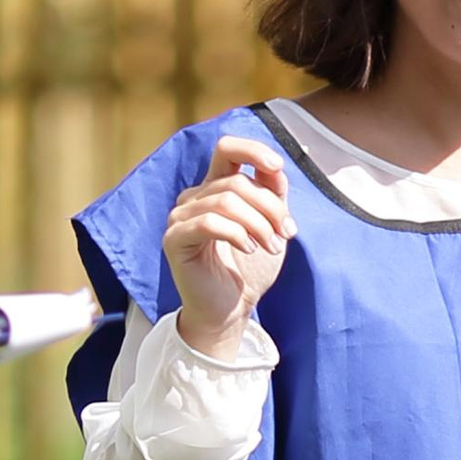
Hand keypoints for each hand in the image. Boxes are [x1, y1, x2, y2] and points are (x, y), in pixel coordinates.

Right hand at [161, 136, 291, 358]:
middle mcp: (195, 197)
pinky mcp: (175, 239)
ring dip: (258, 224)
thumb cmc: (249, 269)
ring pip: (225, 201)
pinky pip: (209, 223)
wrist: (232, 310)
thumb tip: (276, 169)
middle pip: (236, 182)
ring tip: (271, 246)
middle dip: (269, 207)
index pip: (227, 149)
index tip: (278, 167)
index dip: (253, 151)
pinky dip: (237, 234)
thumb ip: (273, 195)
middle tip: (286, 234)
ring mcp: (181, 216)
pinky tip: (250, 250)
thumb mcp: (271, 227)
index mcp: (216, 188)